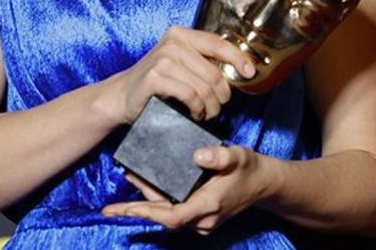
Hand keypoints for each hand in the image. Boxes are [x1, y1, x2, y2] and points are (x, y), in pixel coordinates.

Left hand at [103, 146, 277, 234]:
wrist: (266, 183)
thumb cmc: (250, 169)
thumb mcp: (237, 157)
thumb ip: (220, 156)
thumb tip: (198, 156)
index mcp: (208, 205)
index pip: (172, 216)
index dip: (146, 213)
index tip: (125, 210)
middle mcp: (202, 218)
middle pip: (162, 217)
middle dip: (136, 211)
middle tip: (108, 209)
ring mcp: (201, 219)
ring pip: (165, 213)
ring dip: (143, 204)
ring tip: (121, 187)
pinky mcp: (199, 213)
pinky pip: (172, 210)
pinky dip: (155, 201)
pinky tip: (142, 186)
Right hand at [108, 27, 255, 123]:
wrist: (123, 95)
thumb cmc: (158, 82)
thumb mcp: (181, 64)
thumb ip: (204, 61)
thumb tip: (240, 68)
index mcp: (181, 35)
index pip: (218, 43)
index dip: (238, 59)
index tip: (249, 72)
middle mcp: (172, 43)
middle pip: (214, 73)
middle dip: (221, 96)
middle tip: (217, 108)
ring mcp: (162, 59)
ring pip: (204, 88)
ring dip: (210, 107)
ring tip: (205, 113)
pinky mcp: (155, 77)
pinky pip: (190, 96)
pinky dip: (197, 109)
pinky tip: (193, 113)